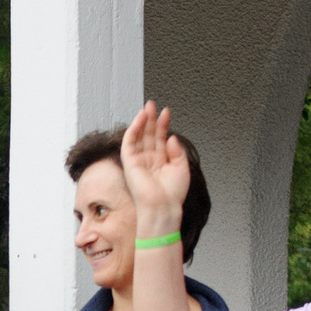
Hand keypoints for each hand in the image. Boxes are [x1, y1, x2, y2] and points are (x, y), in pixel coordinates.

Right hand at [118, 102, 191, 237]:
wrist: (163, 206)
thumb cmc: (172, 194)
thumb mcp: (181, 168)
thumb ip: (176, 151)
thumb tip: (171, 136)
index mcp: (161, 161)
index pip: (160, 138)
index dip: (163, 124)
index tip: (166, 112)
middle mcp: (149, 160)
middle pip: (149, 134)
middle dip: (151, 119)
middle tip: (153, 104)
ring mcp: (138, 161)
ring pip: (139, 136)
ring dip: (142, 121)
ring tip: (148, 107)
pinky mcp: (129, 163)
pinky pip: (129, 142)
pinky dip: (134, 129)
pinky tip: (140, 119)